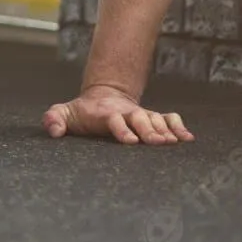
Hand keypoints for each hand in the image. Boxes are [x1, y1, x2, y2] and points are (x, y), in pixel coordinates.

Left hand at [42, 84, 193, 144]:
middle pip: (140, 119)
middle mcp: (126, 113)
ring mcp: (141, 115)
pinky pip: (168, 119)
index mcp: (105, 114)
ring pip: (156, 119)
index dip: (122, 129)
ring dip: (166, 130)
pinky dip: (179, 126)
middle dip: (149, 130)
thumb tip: (54, 131)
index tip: (130, 141)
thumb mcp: (63, 113)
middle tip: (158, 142)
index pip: (114, 120)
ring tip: (176, 142)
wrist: (102, 98)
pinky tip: (188, 138)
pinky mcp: (153, 118)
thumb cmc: (81, 113)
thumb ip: (54, 119)